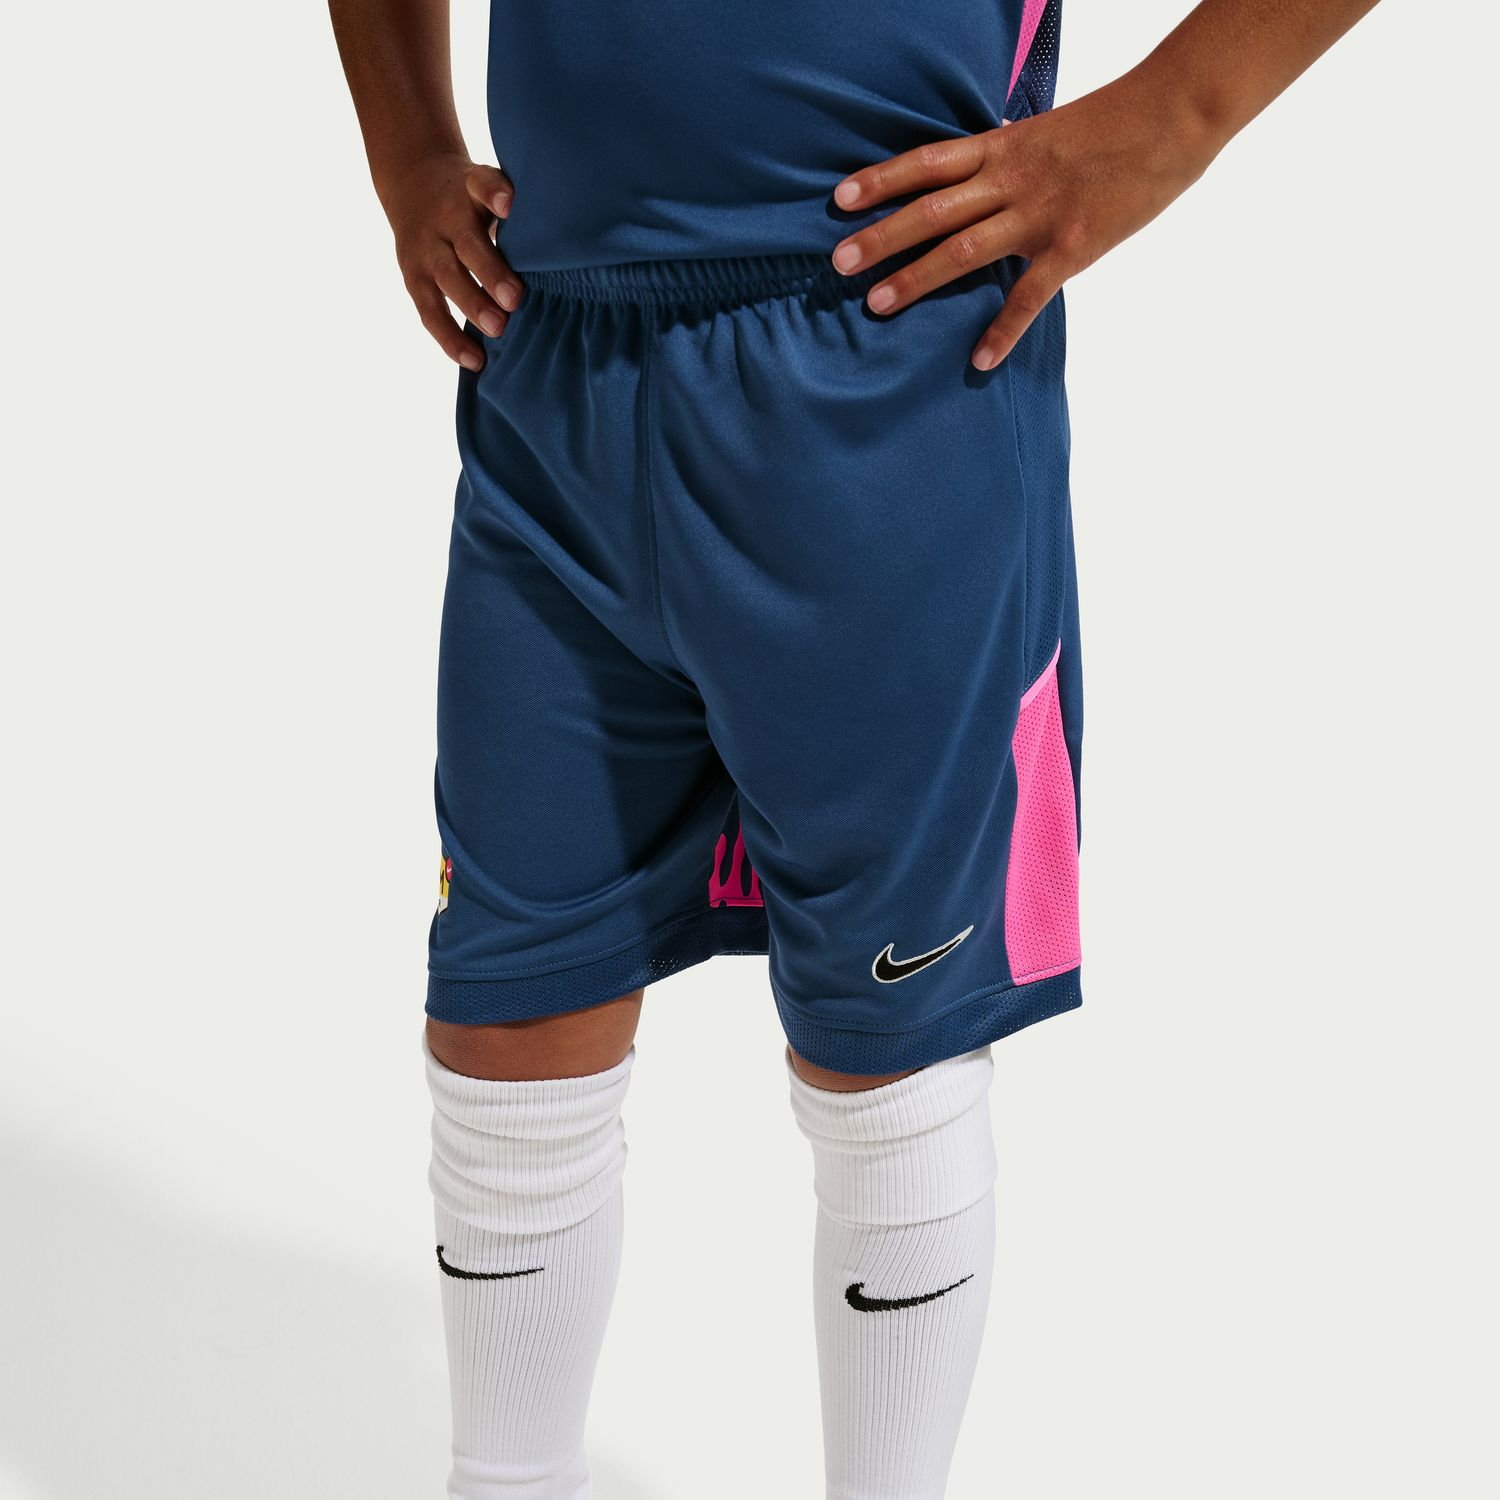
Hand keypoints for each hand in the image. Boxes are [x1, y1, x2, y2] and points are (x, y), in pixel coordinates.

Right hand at [378, 152, 523, 370]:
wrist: (413, 182)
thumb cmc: (474, 200)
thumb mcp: (490, 189)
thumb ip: (520, 215)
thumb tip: (575, 253)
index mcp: (470, 188)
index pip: (482, 183)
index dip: (495, 193)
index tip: (510, 204)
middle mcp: (446, 217)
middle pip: (467, 243)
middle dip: (490, 272)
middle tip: (515, 300)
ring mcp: (426, 248)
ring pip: (448, 278)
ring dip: (473, 306)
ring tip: (498, 330)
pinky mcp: (413, 277)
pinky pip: (430, 311)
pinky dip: (450, 338)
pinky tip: (475, 360)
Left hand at [830, 80, 1214, 368]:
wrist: (1175, 114)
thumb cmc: (1114, 121)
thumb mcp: (1048, 128)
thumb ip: (1010, 153)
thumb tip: (983, 158)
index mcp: (1004, 147)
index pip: (928, 162)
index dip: (882, 180)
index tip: (841, 199)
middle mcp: (1012, 179)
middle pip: (933, 210)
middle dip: (883, 237)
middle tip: (838, 264)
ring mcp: (1040, 214)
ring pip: (965, 249)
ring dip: (918, 279)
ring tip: (877, 304)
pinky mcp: (1074, 246)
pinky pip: (1030, 295)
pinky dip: (1003, 330)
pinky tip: (979, 359)